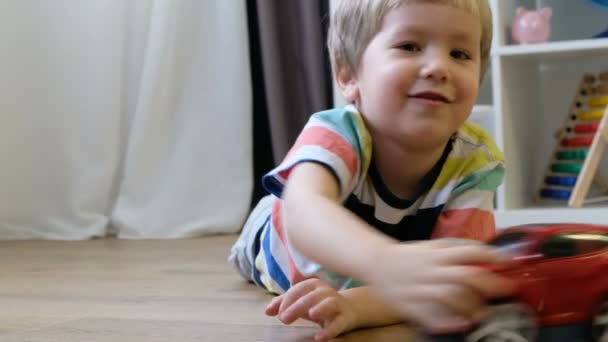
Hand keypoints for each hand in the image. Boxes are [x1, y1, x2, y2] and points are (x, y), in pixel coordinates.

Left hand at [265, 278, 357, 340]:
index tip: (278, 313)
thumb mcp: (301, 301)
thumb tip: (267, 311)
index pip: (298, 289)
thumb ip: (283, 304)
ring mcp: (337, 303)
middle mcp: (326, 291)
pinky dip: (330, 330)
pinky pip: (338, 323)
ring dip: (320, 308)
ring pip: (329, 303)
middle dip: (297, 306)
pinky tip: (320, 337)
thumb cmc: (319, 304)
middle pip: (311, 296)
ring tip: (311, 315)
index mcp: (313, 285)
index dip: (287, 300)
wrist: (348, 309)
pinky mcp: (345, 318)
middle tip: (284, 319)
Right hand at [367, 239, 514, 333]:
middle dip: (489, 284)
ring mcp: (420, 288)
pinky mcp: (410, 304)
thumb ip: (454, 252)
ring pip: (449, 296)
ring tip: (484, 313)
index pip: (469, 252)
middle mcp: (431, 269)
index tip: (508, 263)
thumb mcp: (431, 246)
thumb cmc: (407, 256)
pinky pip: (430, 315)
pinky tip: (461, 324)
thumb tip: (483, 256)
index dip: (491, 256)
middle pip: (464, 276)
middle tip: (506, 290)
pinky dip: (447, 322)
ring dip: (470, 306)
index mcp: (437, 254)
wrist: (376, 262)